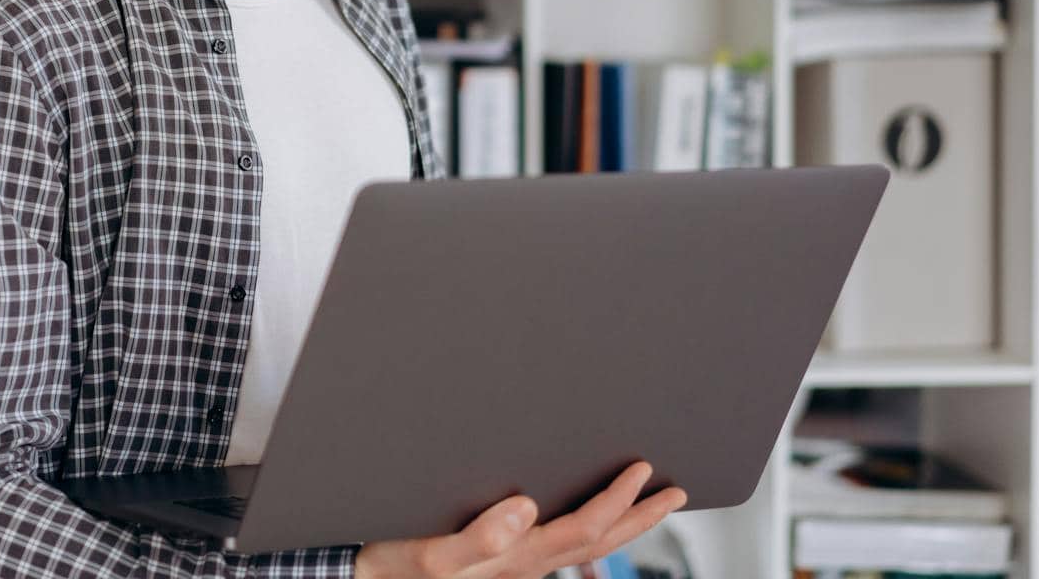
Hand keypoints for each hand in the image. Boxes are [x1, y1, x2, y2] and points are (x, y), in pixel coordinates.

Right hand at [350, 461, 685, 578]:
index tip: (642, 471)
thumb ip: (477, 537)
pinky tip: (584, 513)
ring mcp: (515, 566)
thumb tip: (526, 507)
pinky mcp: (501, 562)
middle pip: (598, 544)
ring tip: (648, 502)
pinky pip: (562, 544)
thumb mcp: (427, 554)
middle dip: (640, 518)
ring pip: (585, 548)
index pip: (583, 529)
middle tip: (674, 492)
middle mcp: (523, 565)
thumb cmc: (392, 566)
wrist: (364, 577)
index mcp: (514, 559)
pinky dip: (589, 528)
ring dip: (622, 525)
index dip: (617, 501)